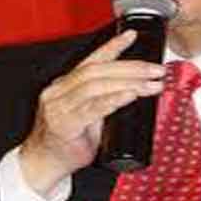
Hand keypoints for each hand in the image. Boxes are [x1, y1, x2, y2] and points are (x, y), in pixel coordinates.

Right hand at [19, 30, 164, 196]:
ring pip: (97, 85)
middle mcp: (60, 91)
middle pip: (99, 70)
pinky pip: (92, 108)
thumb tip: (137, 91)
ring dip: (130, 82)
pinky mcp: (64, 124)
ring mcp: (60, 107)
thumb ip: (106, 100)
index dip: (113, 46)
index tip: (132, 35)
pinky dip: (114, 99)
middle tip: (156, 70)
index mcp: (66, 85)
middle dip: (132, 68)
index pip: (93, 59)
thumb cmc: (67, 141)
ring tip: (152, 84)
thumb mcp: (89, 114)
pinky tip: (130, 95)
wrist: (43, 165)